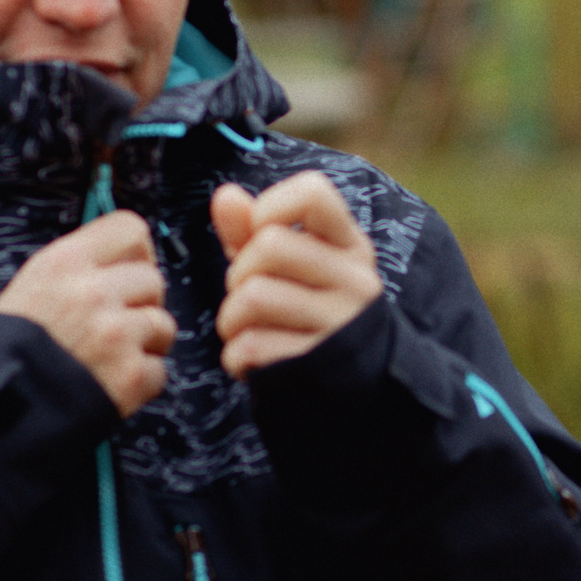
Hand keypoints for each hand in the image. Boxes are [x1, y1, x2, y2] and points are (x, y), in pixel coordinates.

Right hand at [0, 211, 175, 416]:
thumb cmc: (6, 352)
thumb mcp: (31, 286)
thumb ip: (79, 270)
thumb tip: (121, 262)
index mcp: (64, 263)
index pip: (130, 230)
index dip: (137, 253)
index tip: (130, 270)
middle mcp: (93, 293)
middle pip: (154, 280)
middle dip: (141, 303)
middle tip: (115, 324)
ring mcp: (115, 334)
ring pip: (163, 324)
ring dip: (145, 343)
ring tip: (110, 357)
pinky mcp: (129, 375)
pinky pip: (159, 370)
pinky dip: (140, 382)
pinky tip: (109, 383)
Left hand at [212, 172, 383, 379]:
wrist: (355, 386)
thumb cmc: (310, 312)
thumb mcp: (291, 267)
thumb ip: (254, 230)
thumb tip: (225, 195)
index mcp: (351, 246)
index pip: (313, 194)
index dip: (271, 207)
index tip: (263, 236)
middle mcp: (356, 281)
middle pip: (270, 246)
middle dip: (239, 274)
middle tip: (248, 297)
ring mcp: (341, 324)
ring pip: (253, 297)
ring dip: (230, 319)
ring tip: (246, 331)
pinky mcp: (319, 365)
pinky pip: (250, 345)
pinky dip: (236, 357)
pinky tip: (254, 361)